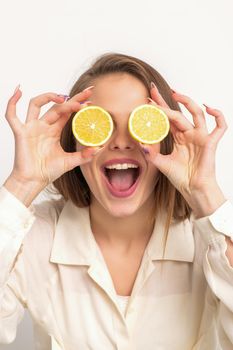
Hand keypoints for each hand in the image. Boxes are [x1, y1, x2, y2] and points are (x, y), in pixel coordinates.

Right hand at [4, 86, 97, 199]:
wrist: (33, 181)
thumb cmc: (48, 171)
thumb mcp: (70, 162)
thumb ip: (84, 155)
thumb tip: (98, 148)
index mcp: (54, 131)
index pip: (66, 112)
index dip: (77, 104)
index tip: (90, 100)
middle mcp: (43, 126)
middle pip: (56, 106)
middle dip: (72, 99)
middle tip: (87, 94)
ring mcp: (31, 128)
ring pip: (36, 104)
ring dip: (48, 97)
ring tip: (64, 98)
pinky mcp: (21, 133)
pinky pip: (12, 116)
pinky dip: (12, 103)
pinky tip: (18, 92)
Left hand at [144, 85, 226, 215]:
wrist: (193, 189)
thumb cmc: (181, 177)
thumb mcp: (161, 163)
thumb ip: (151, 154)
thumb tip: (139, 144)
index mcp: (179, 137)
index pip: (167, 119)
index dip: (158, 109)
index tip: (147, 100)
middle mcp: (189, 134)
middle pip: (178, 112)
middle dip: (165, 102)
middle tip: (153, 92)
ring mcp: (200, 137)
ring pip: (196, 114)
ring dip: (187, 102)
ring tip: (174, 94)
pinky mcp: (210, 142)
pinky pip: (220, 127)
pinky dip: (218, 116)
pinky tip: (208, 108)